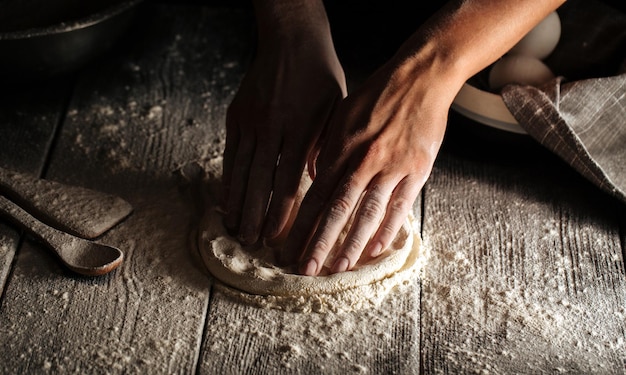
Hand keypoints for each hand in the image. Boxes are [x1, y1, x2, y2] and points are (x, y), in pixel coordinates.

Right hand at [222, 1, 345, 244]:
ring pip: (242, 171)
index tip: (278, 237)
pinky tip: (224, 201)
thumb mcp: (335, 111)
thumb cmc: (320, 76)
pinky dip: (227, 179)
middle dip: (257, 216)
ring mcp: (252, 121)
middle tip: (254, 244)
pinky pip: (230, 154)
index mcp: (302, 129)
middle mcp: (274, 128)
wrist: (291, 40)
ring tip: (235, 230)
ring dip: (238, 204)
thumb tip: (320, 185)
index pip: (289, 181)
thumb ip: (326, 149)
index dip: (282, 212)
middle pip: (262, 182)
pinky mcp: (236, 116)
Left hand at [283, 60, 455, 274]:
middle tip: (305, 270)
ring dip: (352, 244)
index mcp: (341, 146)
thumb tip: (314, 177)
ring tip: (337, 268)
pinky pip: (400, 205)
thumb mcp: (342, 114)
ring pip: (368, 212)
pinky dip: (388, 229)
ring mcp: (392, 166)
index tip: (288, 246)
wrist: (420, 77)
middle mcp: (364, 160)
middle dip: (319, 242)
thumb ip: (328, 147)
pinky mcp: (417, 170)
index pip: (315, 194)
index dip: (300, 224)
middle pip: (337, 209)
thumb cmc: (377, 94)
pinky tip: (376, 250)